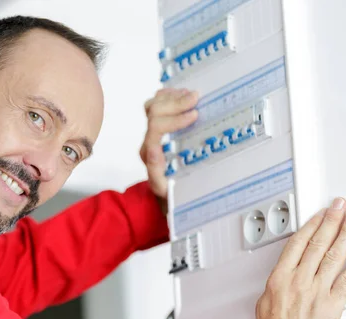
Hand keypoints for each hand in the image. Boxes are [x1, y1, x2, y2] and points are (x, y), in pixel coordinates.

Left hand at [141, 88, 197, 204]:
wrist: (170, 198)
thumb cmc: (172, 196)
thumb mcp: (165, 191)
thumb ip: (156, 175)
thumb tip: (153, 150)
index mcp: (150, 155)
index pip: (156, 127)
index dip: (175, 118)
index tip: (195, 114)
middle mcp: (148, 142)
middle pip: (154, 112)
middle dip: (176, 102)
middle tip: (197, 97)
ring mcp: (152, 134)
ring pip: (153, 105)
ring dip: (172, 97)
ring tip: (191, 94)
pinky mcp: (157, 130)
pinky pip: (156, 106)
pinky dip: (168, 96)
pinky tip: (181, 93)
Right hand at [254, 198, 345, 318]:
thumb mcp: (265, 300)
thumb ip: (279, 283)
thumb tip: (287, 275)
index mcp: (280, 278)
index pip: (298, 243)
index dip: (311, 225)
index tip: (320, 214)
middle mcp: (299, 281)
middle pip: (318, 243)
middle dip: (331, 221)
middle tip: (340, 207)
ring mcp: (317, 291)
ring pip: (334, 255)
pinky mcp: (332, 304)